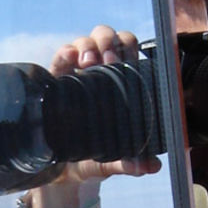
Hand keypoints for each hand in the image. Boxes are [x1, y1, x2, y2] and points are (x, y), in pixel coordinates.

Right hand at [48, 25, 161, 185]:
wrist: (61, 169)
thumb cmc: (93, 157)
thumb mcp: (112, 161)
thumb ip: (131, 163)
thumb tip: (153, 166)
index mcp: (120, 84)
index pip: (129, 51)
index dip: (130, 48)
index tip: (129, 60)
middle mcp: (100, 73)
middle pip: (108, 38)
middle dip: (110, 41)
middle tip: (110, 62)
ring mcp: (76, 73)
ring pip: (86, 41)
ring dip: (89, 45)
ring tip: (89, 63)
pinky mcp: (55, 78)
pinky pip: (62, 55)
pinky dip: (67, 51)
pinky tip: (70, 58)